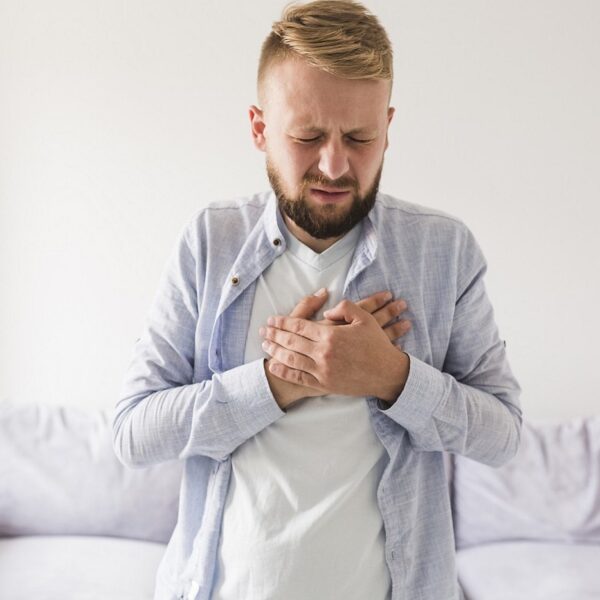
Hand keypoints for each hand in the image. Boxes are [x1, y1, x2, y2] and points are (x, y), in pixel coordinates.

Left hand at [261, 299, 409, 401]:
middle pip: (291, 342)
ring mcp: (322, 370)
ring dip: (276, 351)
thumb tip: (326, 311)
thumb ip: (344, 308)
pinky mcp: (324, 384)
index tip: (271, 320)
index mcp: (331, 335)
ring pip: (291, 359)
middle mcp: (323, 353)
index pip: (299, 326)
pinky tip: (274, 366)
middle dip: (274, 335)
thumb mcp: (364, 319)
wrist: (387, 374)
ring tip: (265, 346)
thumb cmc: (376, 345)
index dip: (283, 322)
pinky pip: (299, 378)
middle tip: (263, 331)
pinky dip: (284, 372)